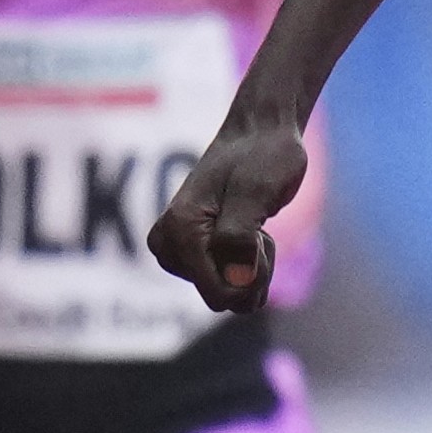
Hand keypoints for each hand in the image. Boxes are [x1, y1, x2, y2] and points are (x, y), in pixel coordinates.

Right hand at [150, 107, 307, 314]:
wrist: (261, 134)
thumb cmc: (262, 157)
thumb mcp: (255, 192)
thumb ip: (238, 238)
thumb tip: (234, 282)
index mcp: (178, 232)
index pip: (219, 295)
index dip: (251, 276)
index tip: (259, 236)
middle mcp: (169, 246)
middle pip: (224, 299)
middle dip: (252, 272)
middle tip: (258, 229)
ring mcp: (181, 252)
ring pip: (230, 294)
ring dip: (253, 267)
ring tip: (254, 227)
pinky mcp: (195, 253)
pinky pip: (231, 285)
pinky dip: (250, 264)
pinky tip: (251, 232)